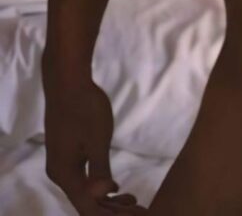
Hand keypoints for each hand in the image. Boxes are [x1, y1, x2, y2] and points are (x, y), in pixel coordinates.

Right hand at [43, 72, 146, 213]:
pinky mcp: (65, 153)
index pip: (87, 208)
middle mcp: (59, 174)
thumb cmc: (85, 107)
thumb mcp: (97, 139)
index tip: (136, 212)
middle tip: (138, 207)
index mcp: (65, 174)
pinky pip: (81, 179)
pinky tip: (114, 185)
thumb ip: (100, 169)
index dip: (111, 215)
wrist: (67, 81)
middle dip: (111, 209)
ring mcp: (61, 163)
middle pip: (84, 203)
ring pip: (83, 191)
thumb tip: (105, 194)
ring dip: (106, 199)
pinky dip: (98, 185)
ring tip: (130, 199)